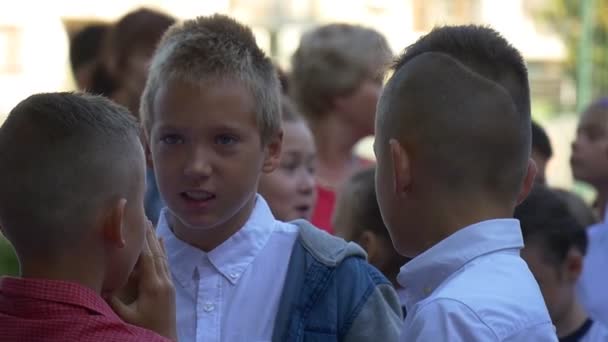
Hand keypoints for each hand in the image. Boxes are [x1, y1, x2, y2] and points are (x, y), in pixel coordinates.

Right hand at [109, 224, 176, 340]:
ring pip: (162, 257)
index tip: (136, 223)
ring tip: (150, 223)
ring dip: (156, 240)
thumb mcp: (125, 317)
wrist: (166, 340)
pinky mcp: (169, 288)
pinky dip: (162, 251)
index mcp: (154, 286)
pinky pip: (166, 264)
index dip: (141, 240)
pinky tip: (162, 242)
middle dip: (149, 234)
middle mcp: (164, 281)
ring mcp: (169, 284)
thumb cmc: (145, 330)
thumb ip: (113, 300)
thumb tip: (99, 283)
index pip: (147, 257)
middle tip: (143, 216)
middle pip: (156, 253)